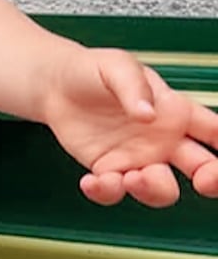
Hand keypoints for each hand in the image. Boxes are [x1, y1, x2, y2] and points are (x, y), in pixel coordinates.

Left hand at [43, 49, 217, 207]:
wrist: (55, 85)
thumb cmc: (93, 71)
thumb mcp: (117, 66)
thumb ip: (135, 87)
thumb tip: (148, 114)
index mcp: (176, 111)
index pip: (214, 131)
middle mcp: (163, 140)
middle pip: (203, 167)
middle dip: (212, 179)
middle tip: (204, 180)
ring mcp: (138, 158)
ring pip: (162, 188)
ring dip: (153, 189)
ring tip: (130, 177)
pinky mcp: (109, 171)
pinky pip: (116, 192)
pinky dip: (107, 192)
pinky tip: (92, 181)